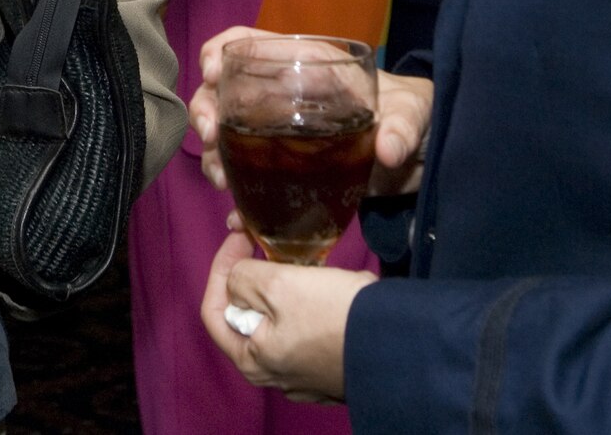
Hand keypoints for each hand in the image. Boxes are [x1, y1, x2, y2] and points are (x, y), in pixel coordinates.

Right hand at [189, 27, 434, 197]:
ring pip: (228, 139)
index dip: (222, 50)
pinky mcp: (289, 175)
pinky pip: (252, 183)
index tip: (211, 73)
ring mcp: (283, 138)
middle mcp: (285, 98)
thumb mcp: (414, 114)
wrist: (425, 158)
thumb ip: (403, 128)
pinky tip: (237, 218)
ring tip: (221, 181)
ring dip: (214, 158)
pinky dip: (240, 201)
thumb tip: (388, 150)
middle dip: (205, 111)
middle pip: (225, 92)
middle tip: (208, 138)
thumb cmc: (415, 115)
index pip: (250, 42)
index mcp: (308, 67)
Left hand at [200, 231, 372, 402]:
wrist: (397, 344)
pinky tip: (320, 286)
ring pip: (276, 321)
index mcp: (251, 359)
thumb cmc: (333, 315)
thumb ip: (243, 279)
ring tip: (294, 260)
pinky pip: (304, 329)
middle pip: (245, 316)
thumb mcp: (277, 285)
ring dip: (279, 288)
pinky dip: (303, 304)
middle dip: (251, 276)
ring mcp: (303, 373)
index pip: (213, 308)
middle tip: (264, 246)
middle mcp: (273, 373)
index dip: (221, 266)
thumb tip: (236, 279)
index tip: (241, 236)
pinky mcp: (329, 365)